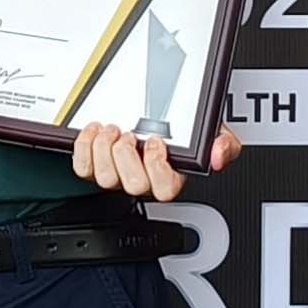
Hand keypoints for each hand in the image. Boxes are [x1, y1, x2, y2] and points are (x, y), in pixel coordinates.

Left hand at [70, 122, 242, 203]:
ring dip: (104, 148)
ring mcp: (118, 175)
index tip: (157, 141)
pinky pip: (83, 168)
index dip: (158, 166)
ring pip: (105, 178)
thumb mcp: (210, 131)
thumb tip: (217, 155)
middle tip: (129, 134)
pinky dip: (84, 147)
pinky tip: (94, 131)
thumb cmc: (180, 130)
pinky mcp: (96, 167)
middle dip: (128, 155)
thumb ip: (224, 143)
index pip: (166, 190)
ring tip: (112, 129)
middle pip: (133, 185)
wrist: (152, 117)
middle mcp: (143, 179)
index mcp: (170, 175)